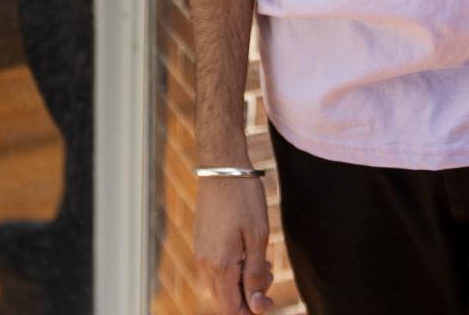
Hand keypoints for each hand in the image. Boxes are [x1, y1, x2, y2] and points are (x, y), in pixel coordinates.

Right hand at [193, 177, 273, 313]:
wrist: (223, 168)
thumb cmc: (244, 199)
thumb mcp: (258, 237)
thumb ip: (256, 274)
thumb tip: (256, 306)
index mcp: (219, 265)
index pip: (230, 309)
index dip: (250, 311)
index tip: (268, 300)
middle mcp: (204, 264)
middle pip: (224, 300)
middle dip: (248, 296)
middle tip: (268, 273)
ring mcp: (200, 253)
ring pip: (220, 285)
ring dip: (241, 282)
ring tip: (261, 259)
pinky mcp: (201, 242)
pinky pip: (215, 269)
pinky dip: (233, 268)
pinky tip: (248, 250)